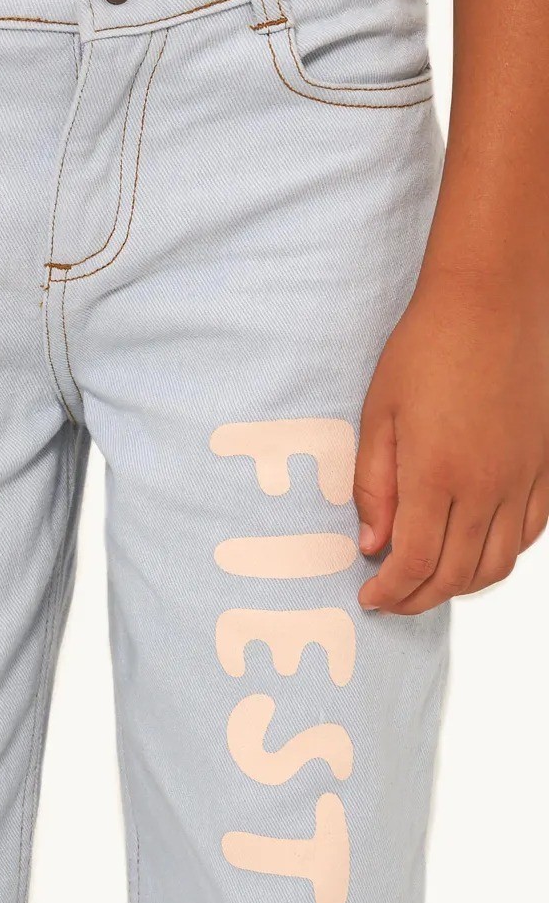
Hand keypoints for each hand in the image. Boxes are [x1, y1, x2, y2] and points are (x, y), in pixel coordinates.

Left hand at [354, 271, 548, 613]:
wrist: (492, 303)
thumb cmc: (426, 349)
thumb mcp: (379, 414)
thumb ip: (373, 485)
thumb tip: (372, 544)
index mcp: (437, 474)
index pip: (415, 561)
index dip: (391, 591)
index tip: (370, 598)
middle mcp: (487, 486)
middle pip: (457, 573)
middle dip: (419, 598)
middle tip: (392, 599)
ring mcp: (522, 479)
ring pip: (499, 563)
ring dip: (461, 585)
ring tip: (429, 582)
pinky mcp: (545, 467)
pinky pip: (529, 533)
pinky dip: (501, 555)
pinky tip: (475, 548)